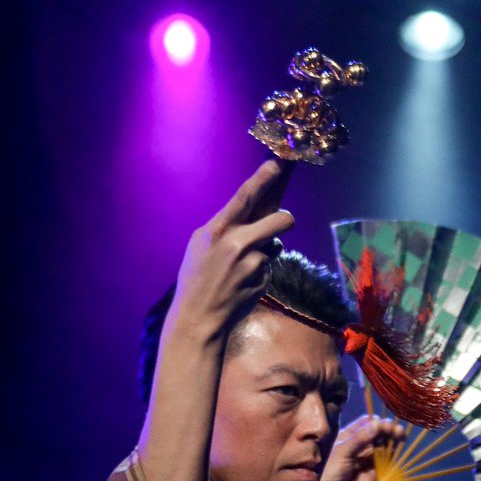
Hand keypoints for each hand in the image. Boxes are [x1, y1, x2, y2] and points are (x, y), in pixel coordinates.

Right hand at [170, 160, 294, 337]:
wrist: (199, 316)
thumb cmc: (196, 276)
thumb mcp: (201, 243)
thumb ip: (226, 226)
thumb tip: (253, 212)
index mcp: (218, 230)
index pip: (245, 197)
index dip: (263, 178)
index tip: (278, 164)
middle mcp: (238, 244)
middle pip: (281, 219)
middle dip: (284, 219)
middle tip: (281, 221)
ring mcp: (253, 264)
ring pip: (275, 245)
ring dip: (264, 251)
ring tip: (241, 265)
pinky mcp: (263, 281)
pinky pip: (269, 267)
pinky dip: (260, 271)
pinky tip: (242, 282)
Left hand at [265, 414, 407, 480]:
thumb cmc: (328, 471)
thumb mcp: (342, 450)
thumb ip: (360, 438)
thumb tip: (377, 424)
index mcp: (347, 438)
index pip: (364, 425)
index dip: (375, 422)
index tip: (383, 421)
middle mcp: (359, 447)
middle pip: (376, 436)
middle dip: (386, 431)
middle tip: (395, 428)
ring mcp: (367, 460)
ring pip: (382, 448)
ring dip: (391, 441)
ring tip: (399, 434)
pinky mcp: (375, 473)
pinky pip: (385, 463)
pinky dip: (392, 456)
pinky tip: (397, 449)